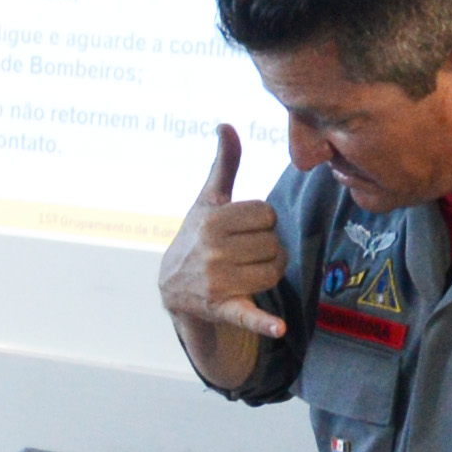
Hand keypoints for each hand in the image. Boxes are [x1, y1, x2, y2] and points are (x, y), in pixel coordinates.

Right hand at [156, 124, 291, 344]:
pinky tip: (277, 327)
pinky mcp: (225, 307)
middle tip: (245, 252)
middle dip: (266, 246)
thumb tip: (225, 124)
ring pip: (274, 270)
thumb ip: (224, 164)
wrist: (173, 287)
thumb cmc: (198, 236)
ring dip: (269, 270)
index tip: (242, 229)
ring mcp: (218, 280)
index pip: (267, 215)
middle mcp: (214, 250)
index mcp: (213, 221)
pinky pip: (249, 314)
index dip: (261, 221)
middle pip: (273, 242)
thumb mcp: (207, 200)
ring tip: (248, 269)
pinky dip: (263, 323)